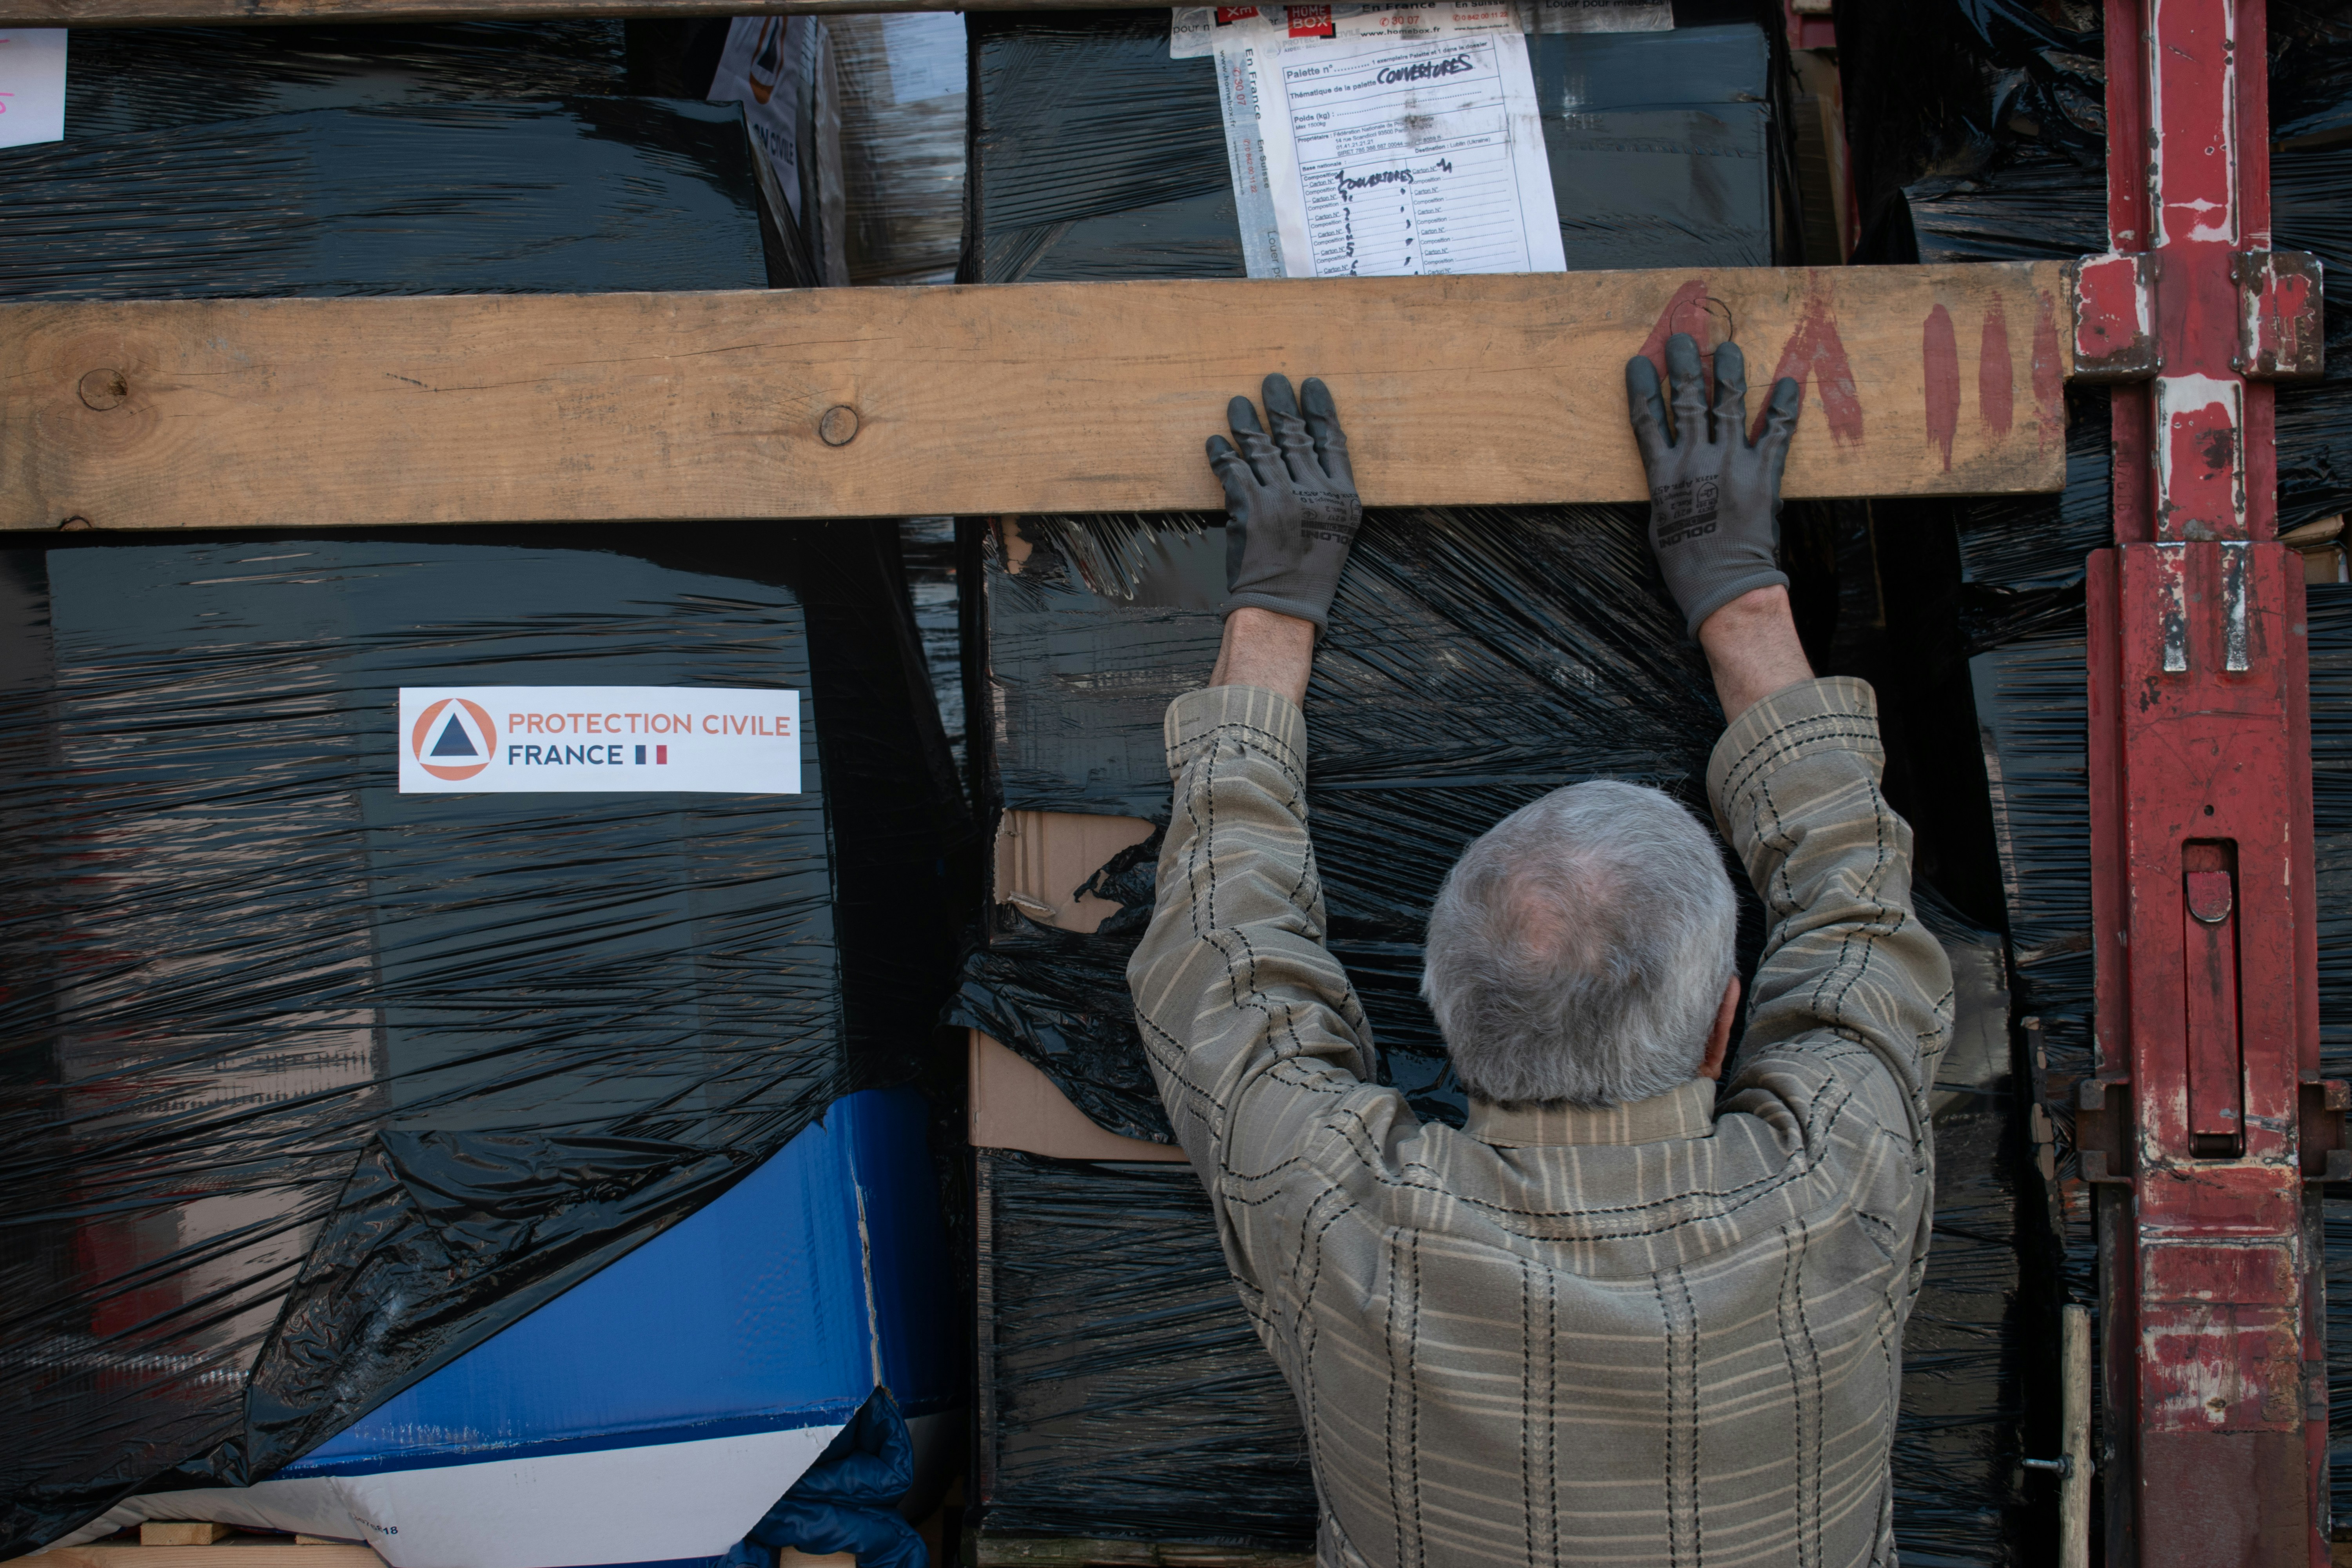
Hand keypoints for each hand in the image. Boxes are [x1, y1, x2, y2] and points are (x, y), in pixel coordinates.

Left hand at [1209, 374, 1361, 630]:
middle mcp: (1315, 493)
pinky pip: (1233, 469)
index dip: (1321, 409)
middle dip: (1282, 405)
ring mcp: (1283, 498)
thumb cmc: (1309, 576)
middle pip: (1297, 437)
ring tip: (1237, 403)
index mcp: (1342, 498)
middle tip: (1271, 380)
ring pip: (1263, 447)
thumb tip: (1311, 459)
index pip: (1333, 441)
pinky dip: (1222, 453)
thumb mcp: (1336, 533)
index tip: (1311, 385)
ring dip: (1247, 422)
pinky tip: (1216, 441)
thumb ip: (1327, 495)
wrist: (1284, 608)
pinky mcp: (1251, 508)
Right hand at [1626, 334, 1800, 637]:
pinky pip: (1776, 431)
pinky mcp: (1763, 473)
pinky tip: (1790, 382)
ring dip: (1729, 370)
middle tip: (1683, 338)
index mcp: (1664, 472)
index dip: (1643, 386)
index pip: (1647, 418)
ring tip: (1729, 347)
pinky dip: (1783, 405)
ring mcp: (1730, 463)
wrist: (1725, 586)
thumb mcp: (1660, 524)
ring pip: (1728, 404)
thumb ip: (1664, 491)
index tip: (1640, 361)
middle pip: (1687, 399)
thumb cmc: (1687, 563)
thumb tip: (1668, 474)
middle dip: (1685, 364)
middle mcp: (1694, 459)